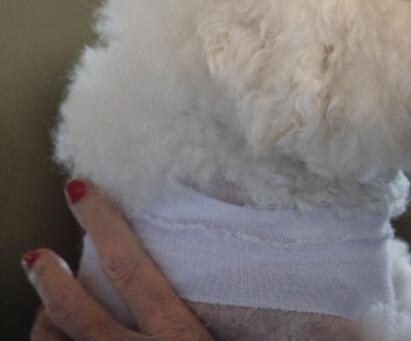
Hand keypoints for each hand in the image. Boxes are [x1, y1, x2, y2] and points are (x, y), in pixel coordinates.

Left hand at [24, 180, 213, 340]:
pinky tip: (60, 337)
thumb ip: (218, 306)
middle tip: (38, 256)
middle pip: (76, 310)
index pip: (129, 268)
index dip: (101, 224)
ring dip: (46, 318)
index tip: (82, 191)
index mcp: (178, 334)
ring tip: (47, 305)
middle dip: (50, 279)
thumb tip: (265, 256)